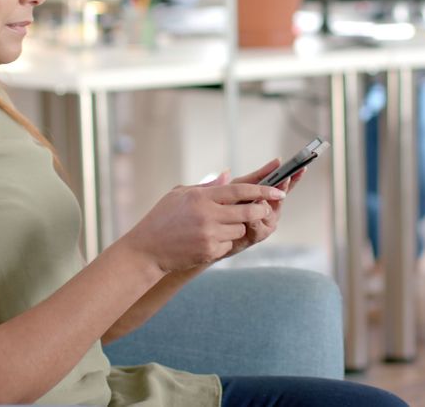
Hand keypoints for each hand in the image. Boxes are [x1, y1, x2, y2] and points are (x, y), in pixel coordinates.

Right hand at [120, 178, 286, 272]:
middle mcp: (208, 215)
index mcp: (201, 196)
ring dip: (238, 227)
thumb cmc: (161, 218)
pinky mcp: (209, 251)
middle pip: (248, 212)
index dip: (262, 191)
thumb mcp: (179, 194)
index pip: (240, 191)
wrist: (146, 250)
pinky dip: (224, 241)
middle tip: (263, 210)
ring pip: (241, 229)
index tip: (278, 191)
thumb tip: (228, 175)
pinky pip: (229, 244)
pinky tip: (207, 240)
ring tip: (220, 226)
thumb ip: (206, 185)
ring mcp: (209, 235)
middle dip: (260, 210)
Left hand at [215, 159, 305, 259]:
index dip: (294, 177)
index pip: (285, 184)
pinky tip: (249, 218)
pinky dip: (254, 221)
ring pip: (270, 213)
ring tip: (259, 199)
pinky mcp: (258, 235)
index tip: (301, 168)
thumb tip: (277, 161)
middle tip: (284, 179)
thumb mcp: (241, 185)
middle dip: (281, 188)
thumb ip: (259, 175)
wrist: (214, 228)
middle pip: (280, 198)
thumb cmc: (227, 205)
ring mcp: (266, 222)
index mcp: (268, 195)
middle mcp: (271, 209)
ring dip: (264, 206)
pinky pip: (259, 227)